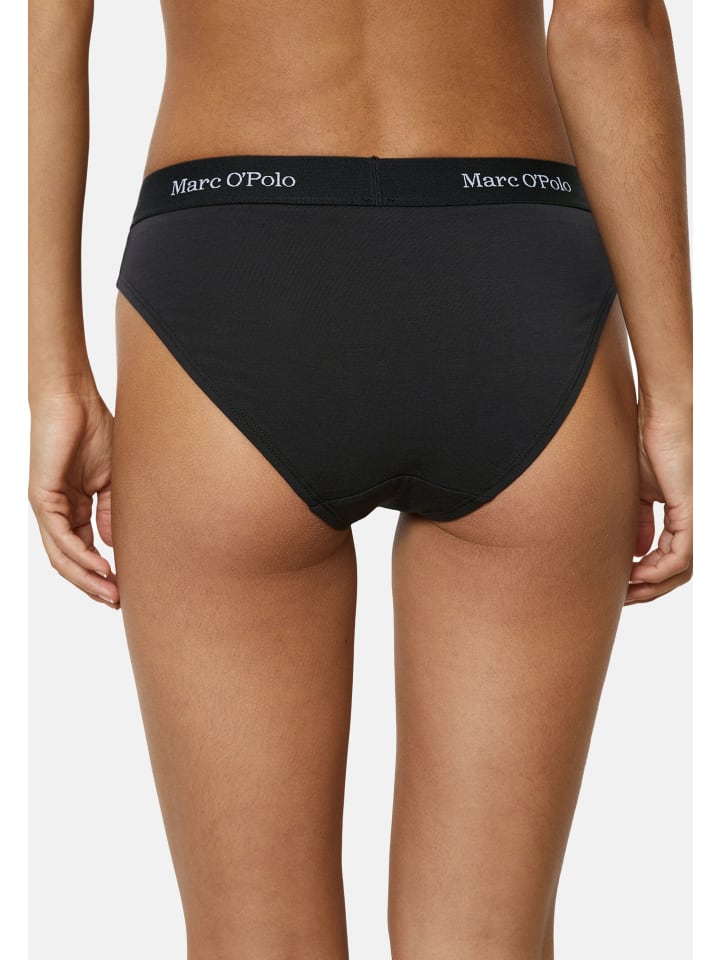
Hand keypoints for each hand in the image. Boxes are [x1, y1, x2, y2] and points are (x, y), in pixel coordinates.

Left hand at [29, 384, 118, 607]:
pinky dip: (80, 555)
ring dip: (86, 578)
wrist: (75, 399)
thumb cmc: (95, 429)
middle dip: (94, 585)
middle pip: (71, 561)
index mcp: (73, 508)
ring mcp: (47, 506)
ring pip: (62, 556)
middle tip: (118, 602)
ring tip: (110, 592)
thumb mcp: (114, 480)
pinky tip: (100, 566)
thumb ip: (113, 513)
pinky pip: (59, 537)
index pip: (86, 550)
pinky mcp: (42, 497)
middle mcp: (56, 512)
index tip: (127, 588)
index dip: (104, 573)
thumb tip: (115, 546)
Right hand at [625, 395, 691, 603]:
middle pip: (677, 569)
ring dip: (653, 584)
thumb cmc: (650, 440)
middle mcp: (695, 519)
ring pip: (681, 568)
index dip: (645, 574)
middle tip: (623, 597)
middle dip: (649, 588)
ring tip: (627, 589)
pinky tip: (636, 573)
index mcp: (682, 514)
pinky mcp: (693, 512)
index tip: (620, 581)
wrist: (663, 415)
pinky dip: (658, 569)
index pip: (669, 556)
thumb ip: (640, 521)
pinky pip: (681, 555)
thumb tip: (633, 550)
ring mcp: (697, 517)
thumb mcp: (639, 491)